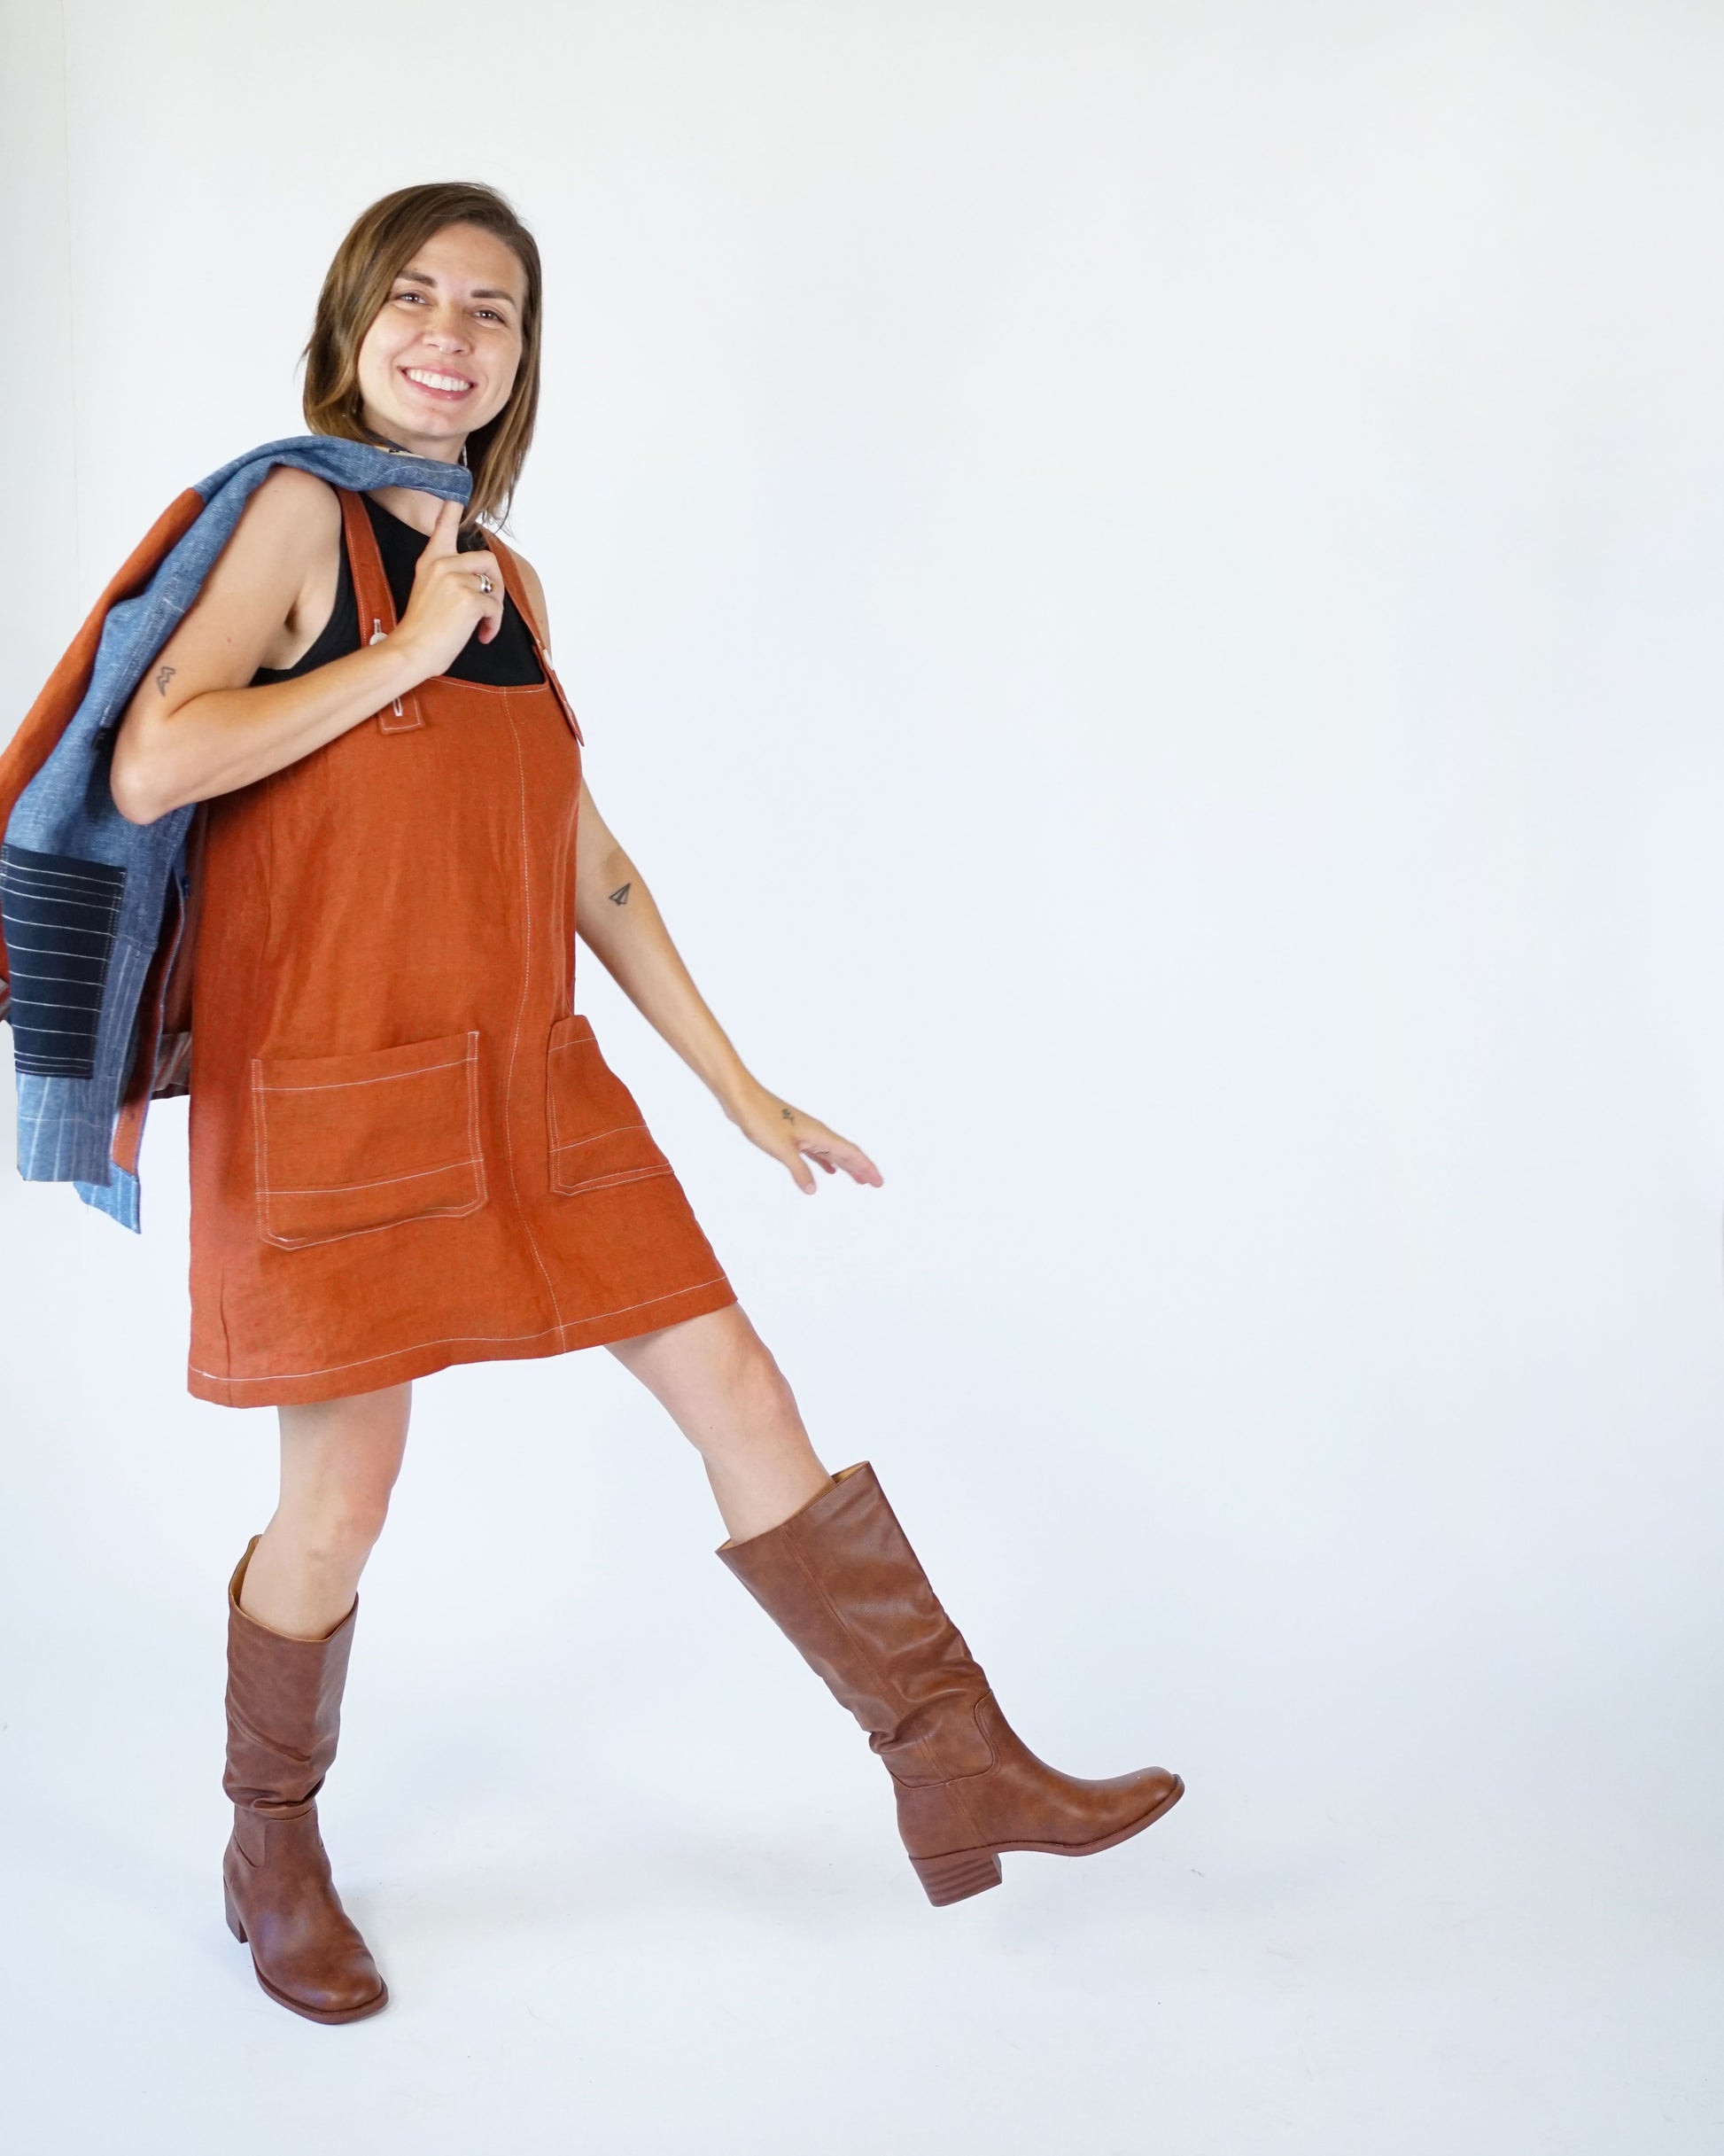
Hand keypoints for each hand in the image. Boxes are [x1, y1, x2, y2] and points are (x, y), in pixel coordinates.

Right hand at [393, 498, 504, 677]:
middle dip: (497, 584)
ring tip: (483, 627)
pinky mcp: (469, 598)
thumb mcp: (429, 592)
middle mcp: (443, 564)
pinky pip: (495, 607)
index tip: (458, 492)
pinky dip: (493, 624)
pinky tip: (482, 635)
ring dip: (494, 610)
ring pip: (494, 586)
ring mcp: (456, 579)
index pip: (443, 527)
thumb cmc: (421, 630)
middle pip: (487, 559)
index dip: (452, 510)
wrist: (411, 651)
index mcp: (431, 561)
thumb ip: (448, 578)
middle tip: (490, 608)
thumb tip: (478, 581)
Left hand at [727, 1080, 883, 1194]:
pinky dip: (825, 1162)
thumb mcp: (782, 1150)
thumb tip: (813, 1190)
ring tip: (857, 1180)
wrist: (742, 1099)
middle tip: (875, 1183)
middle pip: (845, 1153)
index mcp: (819, 1134)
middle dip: (861, 1168)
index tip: (879, 1182)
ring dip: (845, 1167)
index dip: (866, 1168)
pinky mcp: (791, 1135)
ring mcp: (804, 1133)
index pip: (850, 1153)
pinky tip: (827, 1171)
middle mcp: (816, 1133)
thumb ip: (800, 1171)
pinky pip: (816, 1152)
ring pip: (832, 1153)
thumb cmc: (762, 1119)